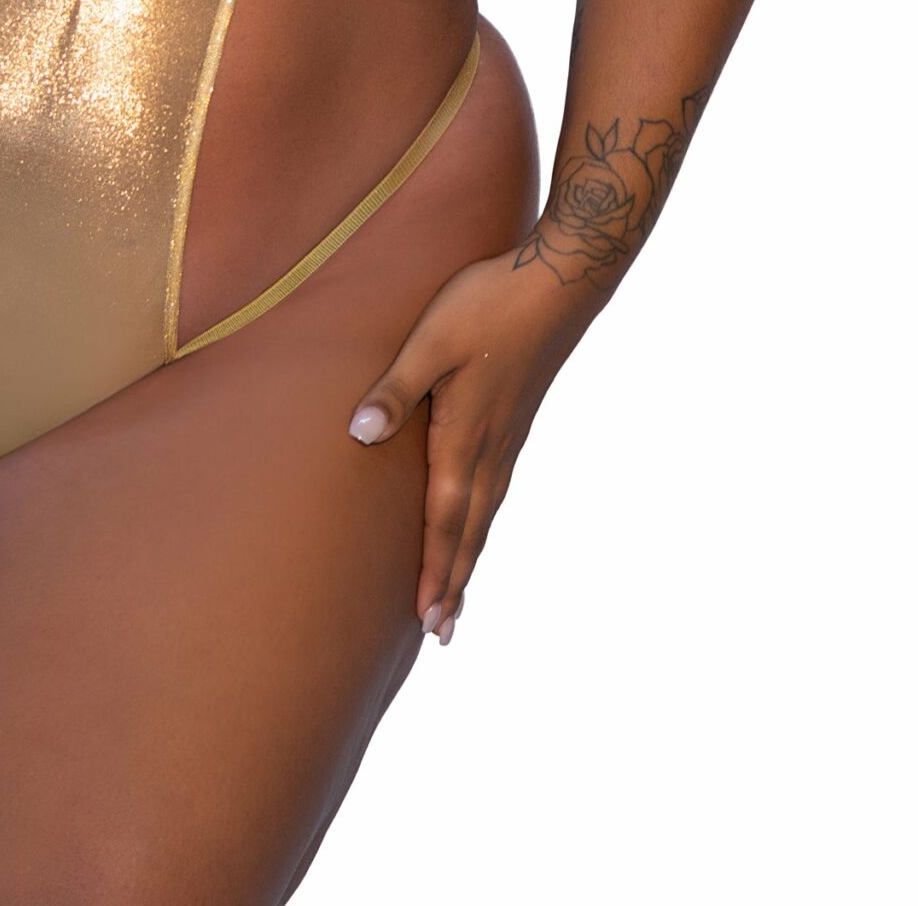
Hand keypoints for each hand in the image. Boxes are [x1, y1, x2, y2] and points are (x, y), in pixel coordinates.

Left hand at [346, 244, 600, 639]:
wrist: (559, 284)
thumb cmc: (487, 306)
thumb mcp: (430, 342)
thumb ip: (395, 390)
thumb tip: (359, 437)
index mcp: (464, 437)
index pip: (444, 520)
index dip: (434, 571)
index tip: (427, 622)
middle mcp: (492, 448)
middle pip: (470, 531)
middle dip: (453, 582)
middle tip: (442, 634)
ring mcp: (510, 436)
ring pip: (487, 512)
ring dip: (470, 557)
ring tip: (459, 596)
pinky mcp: (517, 418)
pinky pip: (497, 488)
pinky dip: (484, 521)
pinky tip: (480, 520)